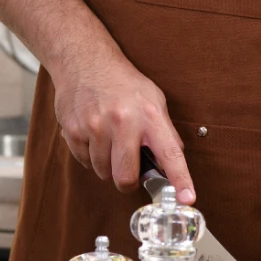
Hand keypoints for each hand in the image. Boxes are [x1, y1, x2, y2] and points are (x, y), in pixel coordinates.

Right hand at [52, 53, 195, 203]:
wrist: (85, 61)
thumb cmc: (122, 82)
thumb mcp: (153, 98)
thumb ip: (163, 131)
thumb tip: (173, 161)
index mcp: (149, 114)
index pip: (170, 153)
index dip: (180, 179)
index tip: (187, 198)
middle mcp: (123, 121)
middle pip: (125, 177)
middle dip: (127, 180)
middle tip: (128, 166)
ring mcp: (96, 127)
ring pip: (103, 172)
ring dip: (107, 165)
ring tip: (108, 139)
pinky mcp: (74, 131)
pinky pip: (84, 162)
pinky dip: (90, 155)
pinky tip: (93, 134)